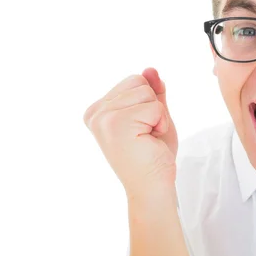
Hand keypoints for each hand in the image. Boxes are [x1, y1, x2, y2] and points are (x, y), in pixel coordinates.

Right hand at [83, 67, 178, 194]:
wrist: (153, 186)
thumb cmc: (154, 155)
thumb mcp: (155, 116)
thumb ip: (153, 92)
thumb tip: (150, 69)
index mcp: (99, 110)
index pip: (135, 79)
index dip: (149, 103)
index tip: (142, 128)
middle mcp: (96, 112)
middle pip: (139, 81)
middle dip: (153, 106)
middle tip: (146, 134)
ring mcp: (103, 118)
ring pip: (147, 91)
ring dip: (157, 115)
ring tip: (146, 138)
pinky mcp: (116, 124)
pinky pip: (154, 106)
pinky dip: (160, 122)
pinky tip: (149, 142)